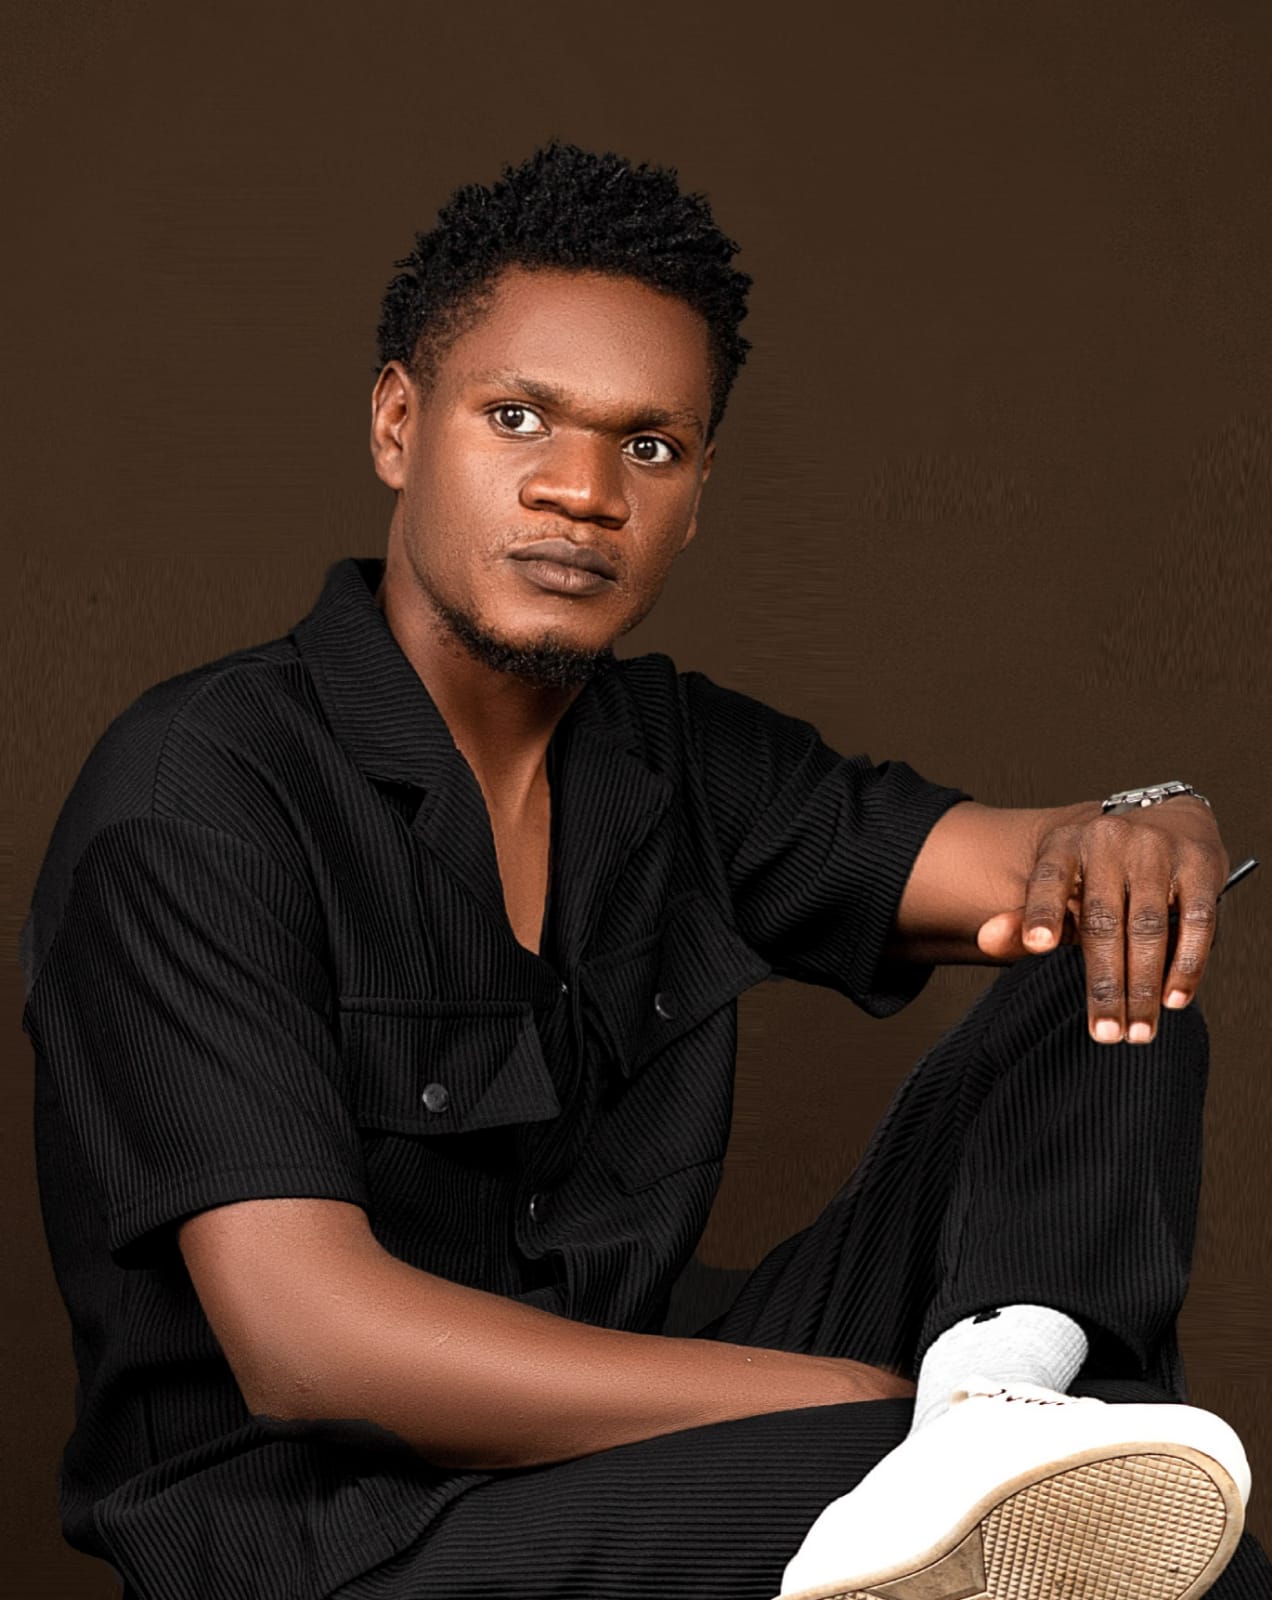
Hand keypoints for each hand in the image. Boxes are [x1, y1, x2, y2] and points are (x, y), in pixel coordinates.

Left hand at [975, 798, 1227, 1043]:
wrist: (1166, 819)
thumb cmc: (1103, 868)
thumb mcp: (1061, 885)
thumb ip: (1027, 918)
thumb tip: (985, 940)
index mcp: (1065, 845)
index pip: (1048, 879)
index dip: (1041, 912)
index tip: (1035, 947)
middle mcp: (1109, 840)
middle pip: (1102, 921)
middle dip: (1105, 983)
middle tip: (1105, 1034)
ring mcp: (1156, 848)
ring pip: (1148, 927)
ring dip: (1144, 985)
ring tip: (1138, 1030)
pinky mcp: (1200, 862)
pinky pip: (1196, 920)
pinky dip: (1186, 963)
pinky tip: (1174, 997)